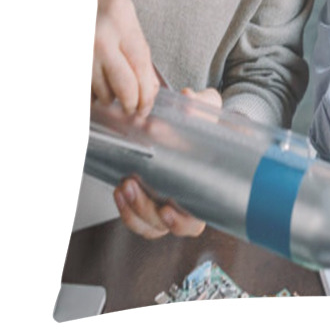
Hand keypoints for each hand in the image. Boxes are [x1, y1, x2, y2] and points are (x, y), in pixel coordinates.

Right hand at [92, 0, 158, 116]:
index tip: (146, 105)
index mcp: (121, 25)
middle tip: (132, 109)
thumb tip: (150, 87)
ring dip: (108, 99)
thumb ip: (140, 51)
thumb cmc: (102, 7)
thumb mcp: (127, 19)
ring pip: (100, 92)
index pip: (141, 67)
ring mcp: (81, 51)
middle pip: (123, 84)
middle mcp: (100, 39)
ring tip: (110, 91)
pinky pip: (84, 91)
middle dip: (131, 103)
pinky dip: (91, 95)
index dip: (146, 93)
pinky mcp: (69, 61)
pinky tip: (94, 86)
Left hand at [113, 87, 222, 238]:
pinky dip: (125, 208)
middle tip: (135, 186)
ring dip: (133, 209)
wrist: (198, 121)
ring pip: (149, 225)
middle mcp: (187, 204)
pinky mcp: (150, 198)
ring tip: (125, 185)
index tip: (168, 209)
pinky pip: (136, 217)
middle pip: (165, 225)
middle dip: (146, 209)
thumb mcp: (209, 107)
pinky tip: (120, 189)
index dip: (181, 221)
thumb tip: (189, 103)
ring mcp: (167, 204)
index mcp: (208, 190)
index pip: (196, 220)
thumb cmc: (209, 121)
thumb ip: (202, 105)